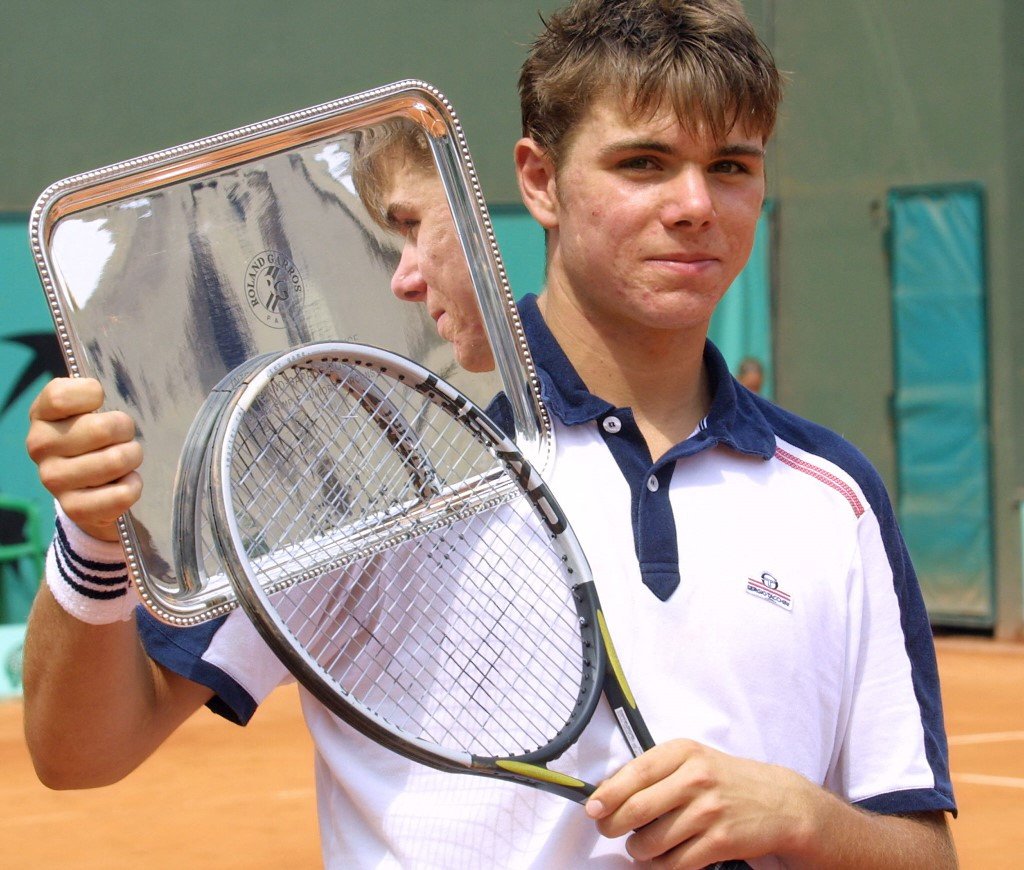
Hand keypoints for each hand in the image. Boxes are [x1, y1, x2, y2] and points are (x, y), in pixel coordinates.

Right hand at [26, 377, 142, 541]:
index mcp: (41, 414)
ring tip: (125, 460)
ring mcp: (53, 479)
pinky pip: (122, 493)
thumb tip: (99, 389)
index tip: (100, 402)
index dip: (91, 394)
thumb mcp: (87, 409)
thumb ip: (90, 393)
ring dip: (132, 458)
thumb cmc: (93, 437)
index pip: (61, 396)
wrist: (89, 488)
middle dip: (126, 431)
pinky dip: (133, 486)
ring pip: (116, 460)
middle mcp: (40, 446)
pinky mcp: (74, 508)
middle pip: (102, 428)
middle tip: (122, 437)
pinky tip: (124, 482)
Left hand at [585, 738, 815, 867]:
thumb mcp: (692, 760)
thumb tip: (608, 792)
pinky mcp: (720, 841)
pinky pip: (675, 863)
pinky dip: (662, 866)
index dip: (608, 794)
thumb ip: (655, 771)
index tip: (592, 808)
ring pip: (652, 842)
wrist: (779, 802)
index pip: (634, 773)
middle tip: (608, 829)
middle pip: (636, 810)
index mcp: (683, 752)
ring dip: (638, 850)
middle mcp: (695, 779)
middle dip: (613, 825)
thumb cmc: (725, 779)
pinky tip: (663, 858)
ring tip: (642, 844)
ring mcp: (709, 811)